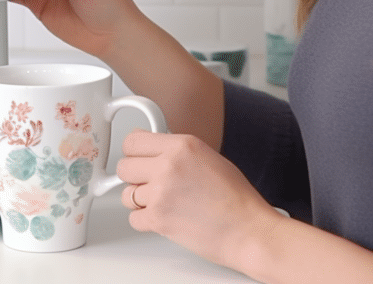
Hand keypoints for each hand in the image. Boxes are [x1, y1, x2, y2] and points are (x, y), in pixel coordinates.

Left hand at [116, 130, 287, 270]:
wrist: (248, 231)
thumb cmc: (236, 199)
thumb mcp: (208, 158)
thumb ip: (177, 151)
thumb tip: (153, 151)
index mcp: (182, 145)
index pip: (133, 141)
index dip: (134, 152)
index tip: (137, 158)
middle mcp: (168, 165)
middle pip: (124, 166)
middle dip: (134, 177)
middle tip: (150, 183)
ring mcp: (161, 192)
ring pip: (126, 194)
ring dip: (140, 200)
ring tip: (164, 203)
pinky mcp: (158, 219)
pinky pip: (133, 218)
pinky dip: (146, 221)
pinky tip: (166, 217)